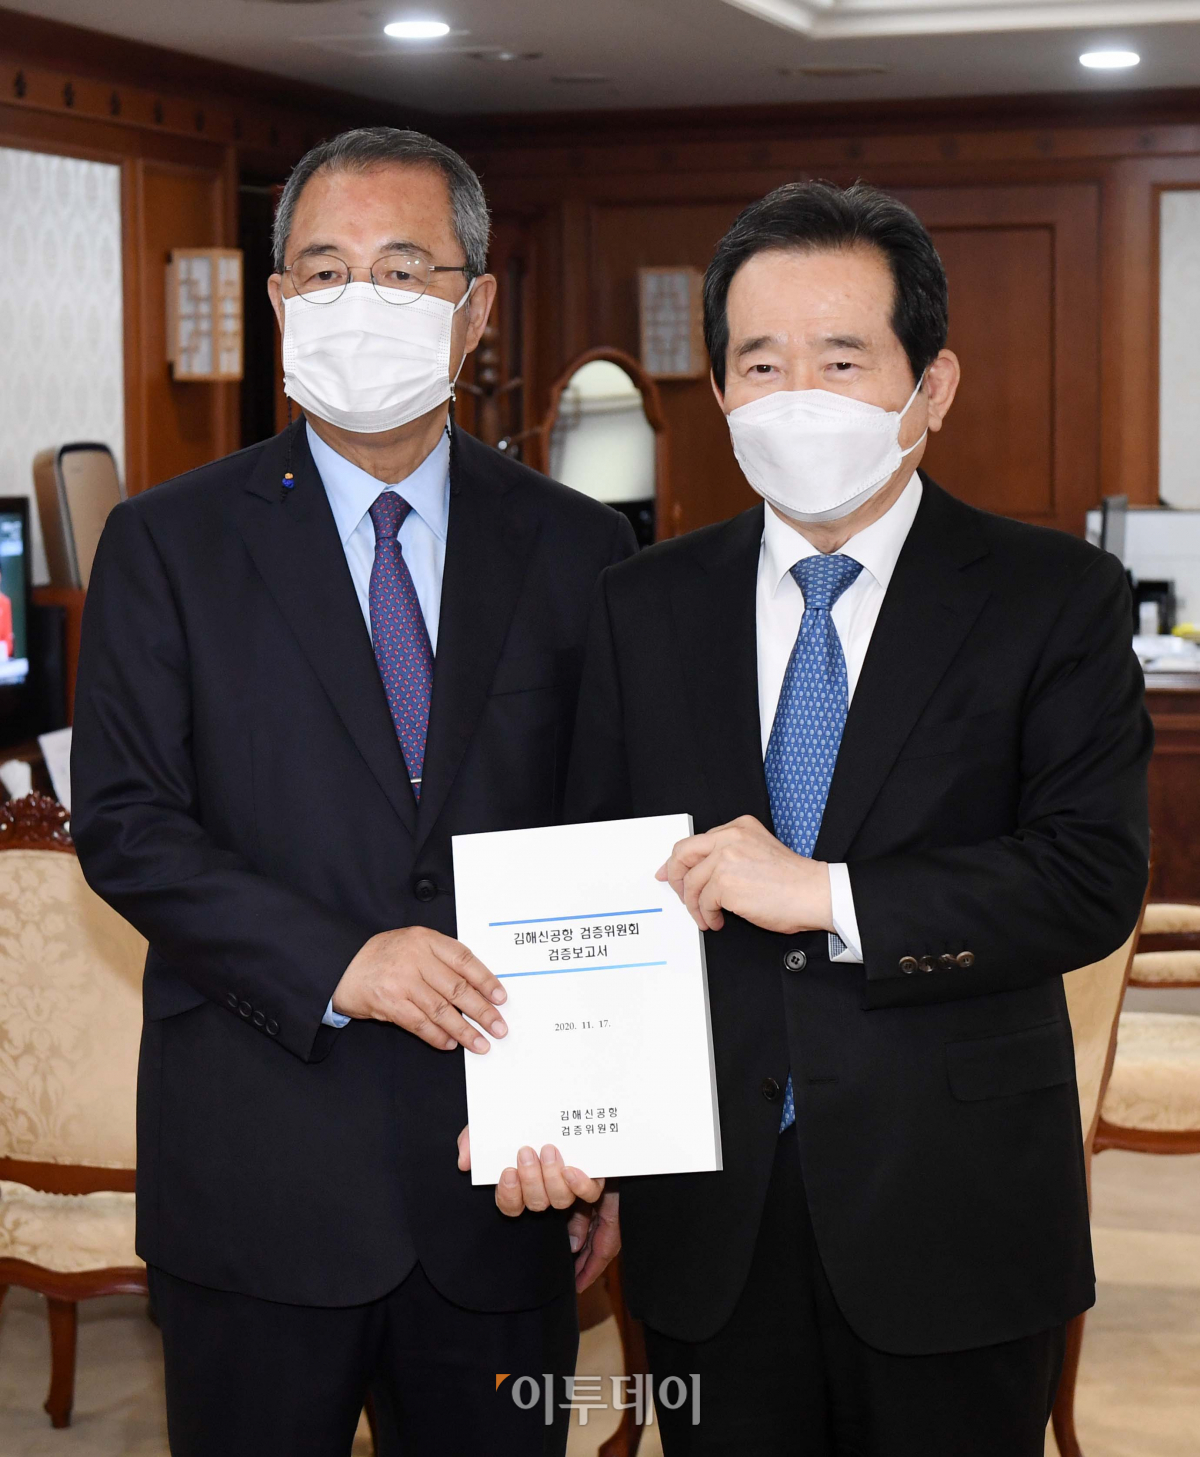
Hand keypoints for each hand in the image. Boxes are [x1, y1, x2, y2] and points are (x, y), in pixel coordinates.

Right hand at [332, 927, 506, 1052]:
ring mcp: (401, 981)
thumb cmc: (383, 956)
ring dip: (463, 1031)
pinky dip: (437, 1036)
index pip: (465, 959)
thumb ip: (441, 959)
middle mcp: (415, 958)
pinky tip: (450, 1043)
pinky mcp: (388, 1003)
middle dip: (482, 1011)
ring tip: (479, 1043)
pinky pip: (419, 1024)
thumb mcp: (413, 944)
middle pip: (457, 988)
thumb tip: (478, 987)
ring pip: (441, 1010)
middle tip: (498, 1027)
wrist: (340, 965)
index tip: (500, 998)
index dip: (486, 980)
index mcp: (426, 939)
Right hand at [457, 1128, 620, 1292]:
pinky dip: (580, 1185)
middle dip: (531, 1180)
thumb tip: (464, 1162)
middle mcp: (544, 1189)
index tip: (508, 1171)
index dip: (509, 1195)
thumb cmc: (521, 1115)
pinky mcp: (591, 1175)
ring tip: (549, 1150)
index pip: (510, 1205)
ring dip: (552, 1178)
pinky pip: (589, 1193)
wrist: (557, 1094)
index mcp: (520, 1183)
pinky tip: (572, 1169)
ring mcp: (568, 1184)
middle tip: (527, 1152)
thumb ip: (473, 1140)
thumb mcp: (492, 1122)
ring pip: (560, 1200)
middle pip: (536, 1203)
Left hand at [656, 814, 832, 933]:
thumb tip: (698, 872)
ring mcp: (726, 858)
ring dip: (694, 905)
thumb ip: (729, 854)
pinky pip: (704, 902)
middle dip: (676, 878)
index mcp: (738, 827)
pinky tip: (717, 921)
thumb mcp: (758, 850)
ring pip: (692, 883)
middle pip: (683, 854)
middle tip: (680, 895)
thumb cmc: (793, 880)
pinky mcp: (725, 882)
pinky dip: (706, 915)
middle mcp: (729, 837)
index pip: (696, 841)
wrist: (814, 893)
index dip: (679, 861)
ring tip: (705, 916)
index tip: (671, 873)